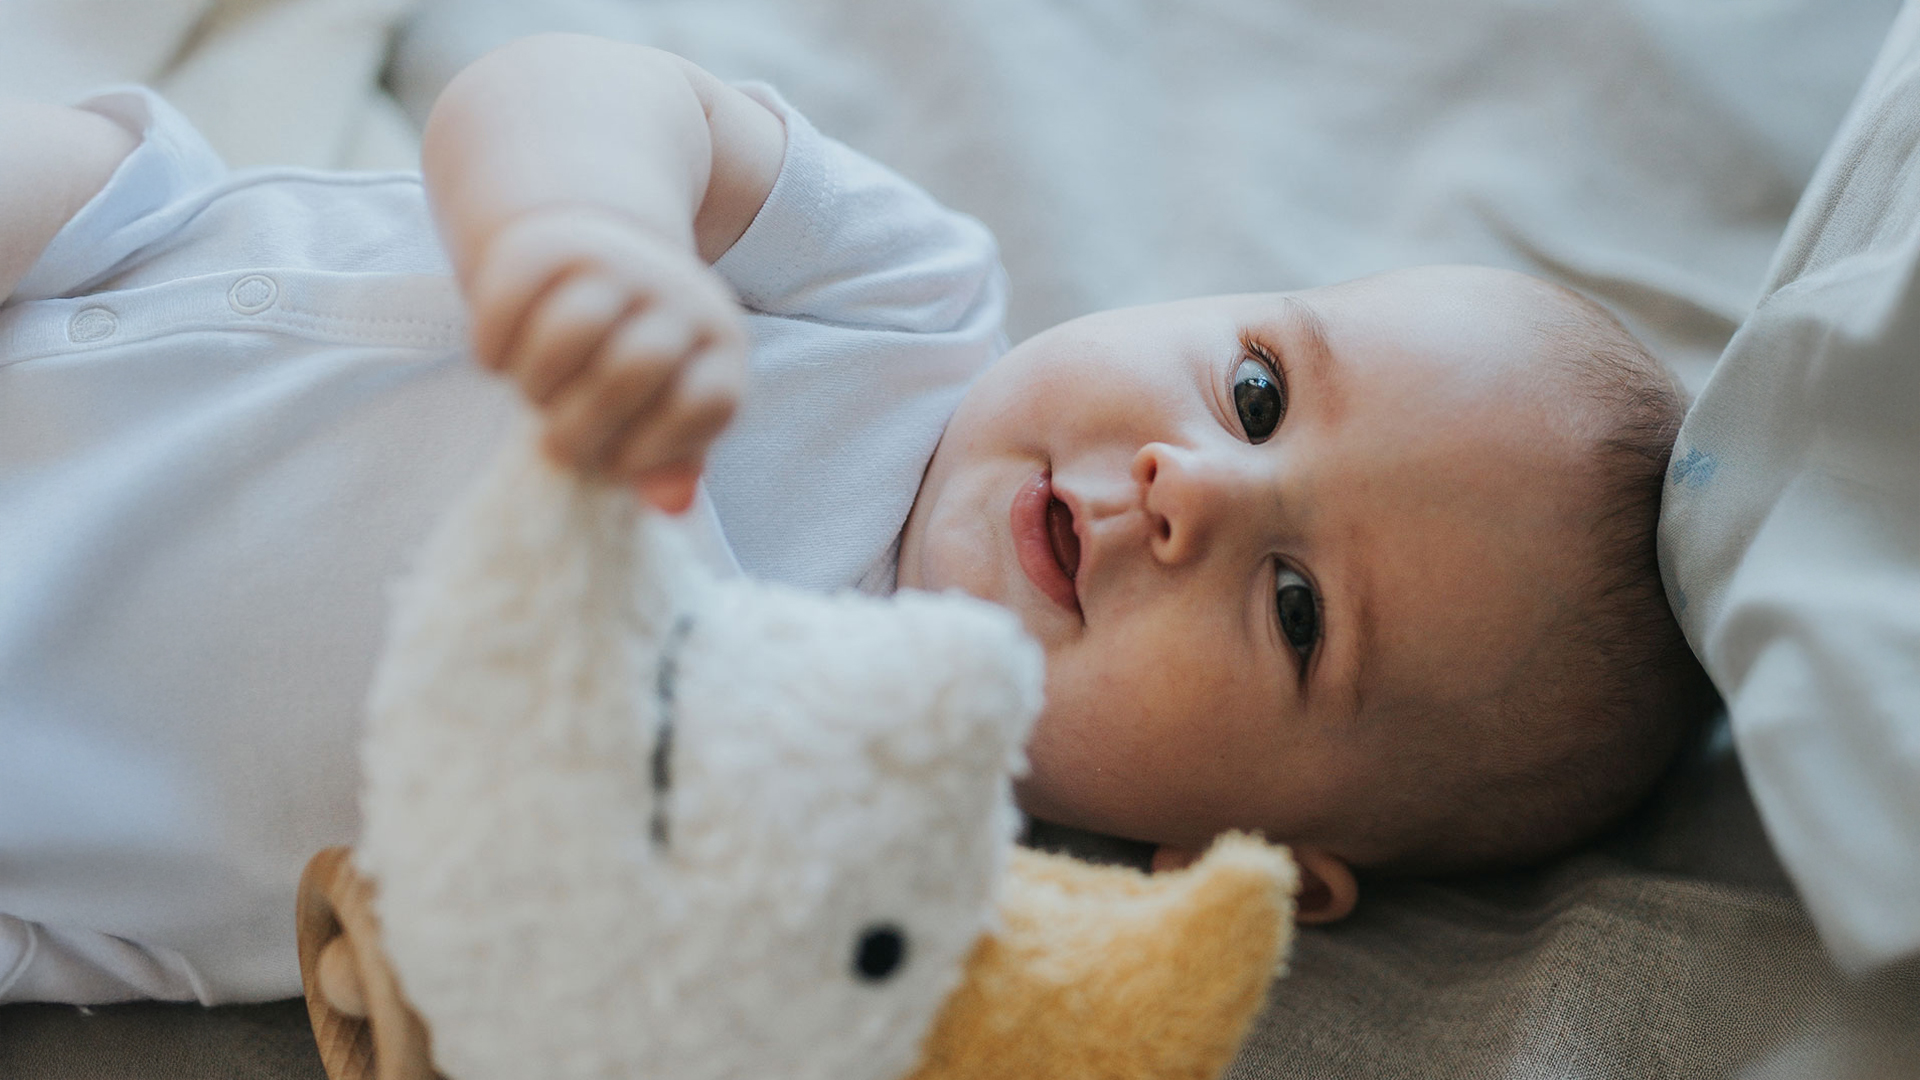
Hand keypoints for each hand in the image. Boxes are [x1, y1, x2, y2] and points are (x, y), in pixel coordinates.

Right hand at [466, 205, 747, 512]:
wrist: (594, 256)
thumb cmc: (631, 361)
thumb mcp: (666, 409)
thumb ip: (671, 460)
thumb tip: (671, 504)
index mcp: (719, 343)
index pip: (706, 402)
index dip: (656, 449)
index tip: (618, 461)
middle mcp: (677, 294)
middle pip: (633, 367)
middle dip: (584, 424)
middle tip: (560, 441)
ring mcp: (614, 261)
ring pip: (570, 328)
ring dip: (538, 383)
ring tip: (535, 396)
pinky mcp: (545, 244)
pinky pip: (508, 301)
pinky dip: (493, 349)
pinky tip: (500, 363)